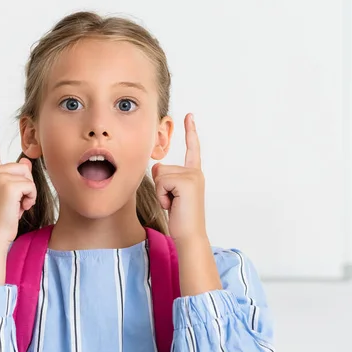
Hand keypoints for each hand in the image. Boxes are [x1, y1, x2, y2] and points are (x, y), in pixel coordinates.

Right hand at [0, 108, 37, 246]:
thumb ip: (17, 176)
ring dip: (28, 195)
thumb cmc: (1, 217)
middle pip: (24, 168)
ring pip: (29, 177)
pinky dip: (29, 200)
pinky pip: (31, 187)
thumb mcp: (10, 194)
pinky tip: (16, 209)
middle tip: (12, 204)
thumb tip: (26, 163)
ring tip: (14, 207)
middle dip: (25, 187)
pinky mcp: (8, 185)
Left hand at [151, 113, 205, 240]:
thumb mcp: (170, 193)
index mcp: (193, 174)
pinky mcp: (187, 182)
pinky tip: (174, 205)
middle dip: (161, 187)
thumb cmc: (180, 217)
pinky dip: (162, 196)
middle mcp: (195, 172)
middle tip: (174, 203)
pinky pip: (161, 181)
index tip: (189, 115)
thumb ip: (165, 176)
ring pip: (160, 174)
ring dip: (161, 192)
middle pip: (161, 168)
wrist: (190, 235)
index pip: (192, 149)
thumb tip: (156, 166)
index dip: (190, 131)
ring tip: (174, 204)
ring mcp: (193, 176)